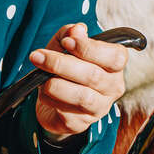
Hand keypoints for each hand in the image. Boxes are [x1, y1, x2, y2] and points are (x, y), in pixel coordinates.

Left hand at [30, 23, 127, 138]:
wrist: (53, 103)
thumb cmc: (64, 71)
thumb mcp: (64, 47)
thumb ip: (70, 35)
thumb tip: (76, 29)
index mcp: (114, 66)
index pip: (114, 57)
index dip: (90, 48)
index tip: (67, 42)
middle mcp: (112, 88)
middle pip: (93, 76)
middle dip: (62, 64)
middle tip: (38, 56)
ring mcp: (98, 108)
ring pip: (81, 96)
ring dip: (55, 84)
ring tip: (40, 77)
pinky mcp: (80, 123)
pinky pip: (65, 111)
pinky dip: (50, 99)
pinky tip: (43, 92)